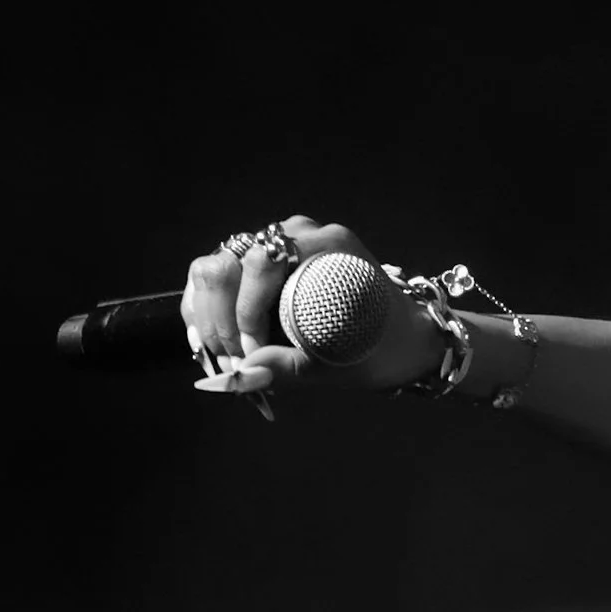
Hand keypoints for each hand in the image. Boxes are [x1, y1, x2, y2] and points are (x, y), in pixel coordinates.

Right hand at [179, 212, 439, 405]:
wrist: (403, 338)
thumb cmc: (379, 349)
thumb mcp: (337, 366)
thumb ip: (289, 368)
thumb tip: (240, 376)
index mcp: (321, 246)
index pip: (259, 264)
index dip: (245, 314)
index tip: (252, 354)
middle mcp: (294, 235)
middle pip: (225, 264)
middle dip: (221, 322)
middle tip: (234, 364)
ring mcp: (275, 244)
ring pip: (214, 268)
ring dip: (210, 318)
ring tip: (225, 359)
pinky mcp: (260, 262)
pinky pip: (218, 277)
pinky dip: (207, 311)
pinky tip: (212, 344)